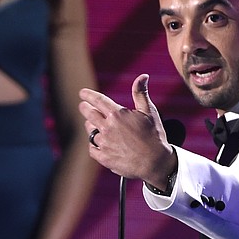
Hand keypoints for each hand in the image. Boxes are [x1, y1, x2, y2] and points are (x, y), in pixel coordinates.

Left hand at [79, 74, 176, 189]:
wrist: (155, 162)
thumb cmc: (154, 136)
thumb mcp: (149, 112)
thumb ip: (141, 93)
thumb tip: (143, 76)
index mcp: (117, 114)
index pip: (97, 100)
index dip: (88, 95)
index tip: (82, 93)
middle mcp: (107, 128)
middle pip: (88, 114)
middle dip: (84, 107)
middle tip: (83, 106)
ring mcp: (104, 143)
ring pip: (89, 131)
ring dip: (90, 126)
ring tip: (93, 125)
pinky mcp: (104, 157)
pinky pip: (92, 148)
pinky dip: (93, 144)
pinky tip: (97, 142)